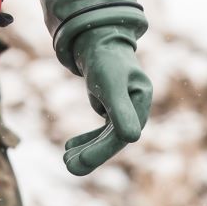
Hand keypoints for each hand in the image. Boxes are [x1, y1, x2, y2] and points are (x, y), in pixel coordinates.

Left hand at [62, 27, 151, 175]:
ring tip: (65, 161)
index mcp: (141, 101)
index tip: (80, 161)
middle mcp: (136, 108)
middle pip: (114, 139)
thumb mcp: (110, 83)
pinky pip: (101, 131)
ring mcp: (125, 109)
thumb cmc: (105, 58)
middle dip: (91, 154)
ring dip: (88, 150)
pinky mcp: (113, 109)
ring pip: (106, 137)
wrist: (98, 38)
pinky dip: (87, 140)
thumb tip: (134, 139)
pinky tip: (69, 147)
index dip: (102, 150)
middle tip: (68, 167)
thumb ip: (120, 110)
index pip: (123, 133)